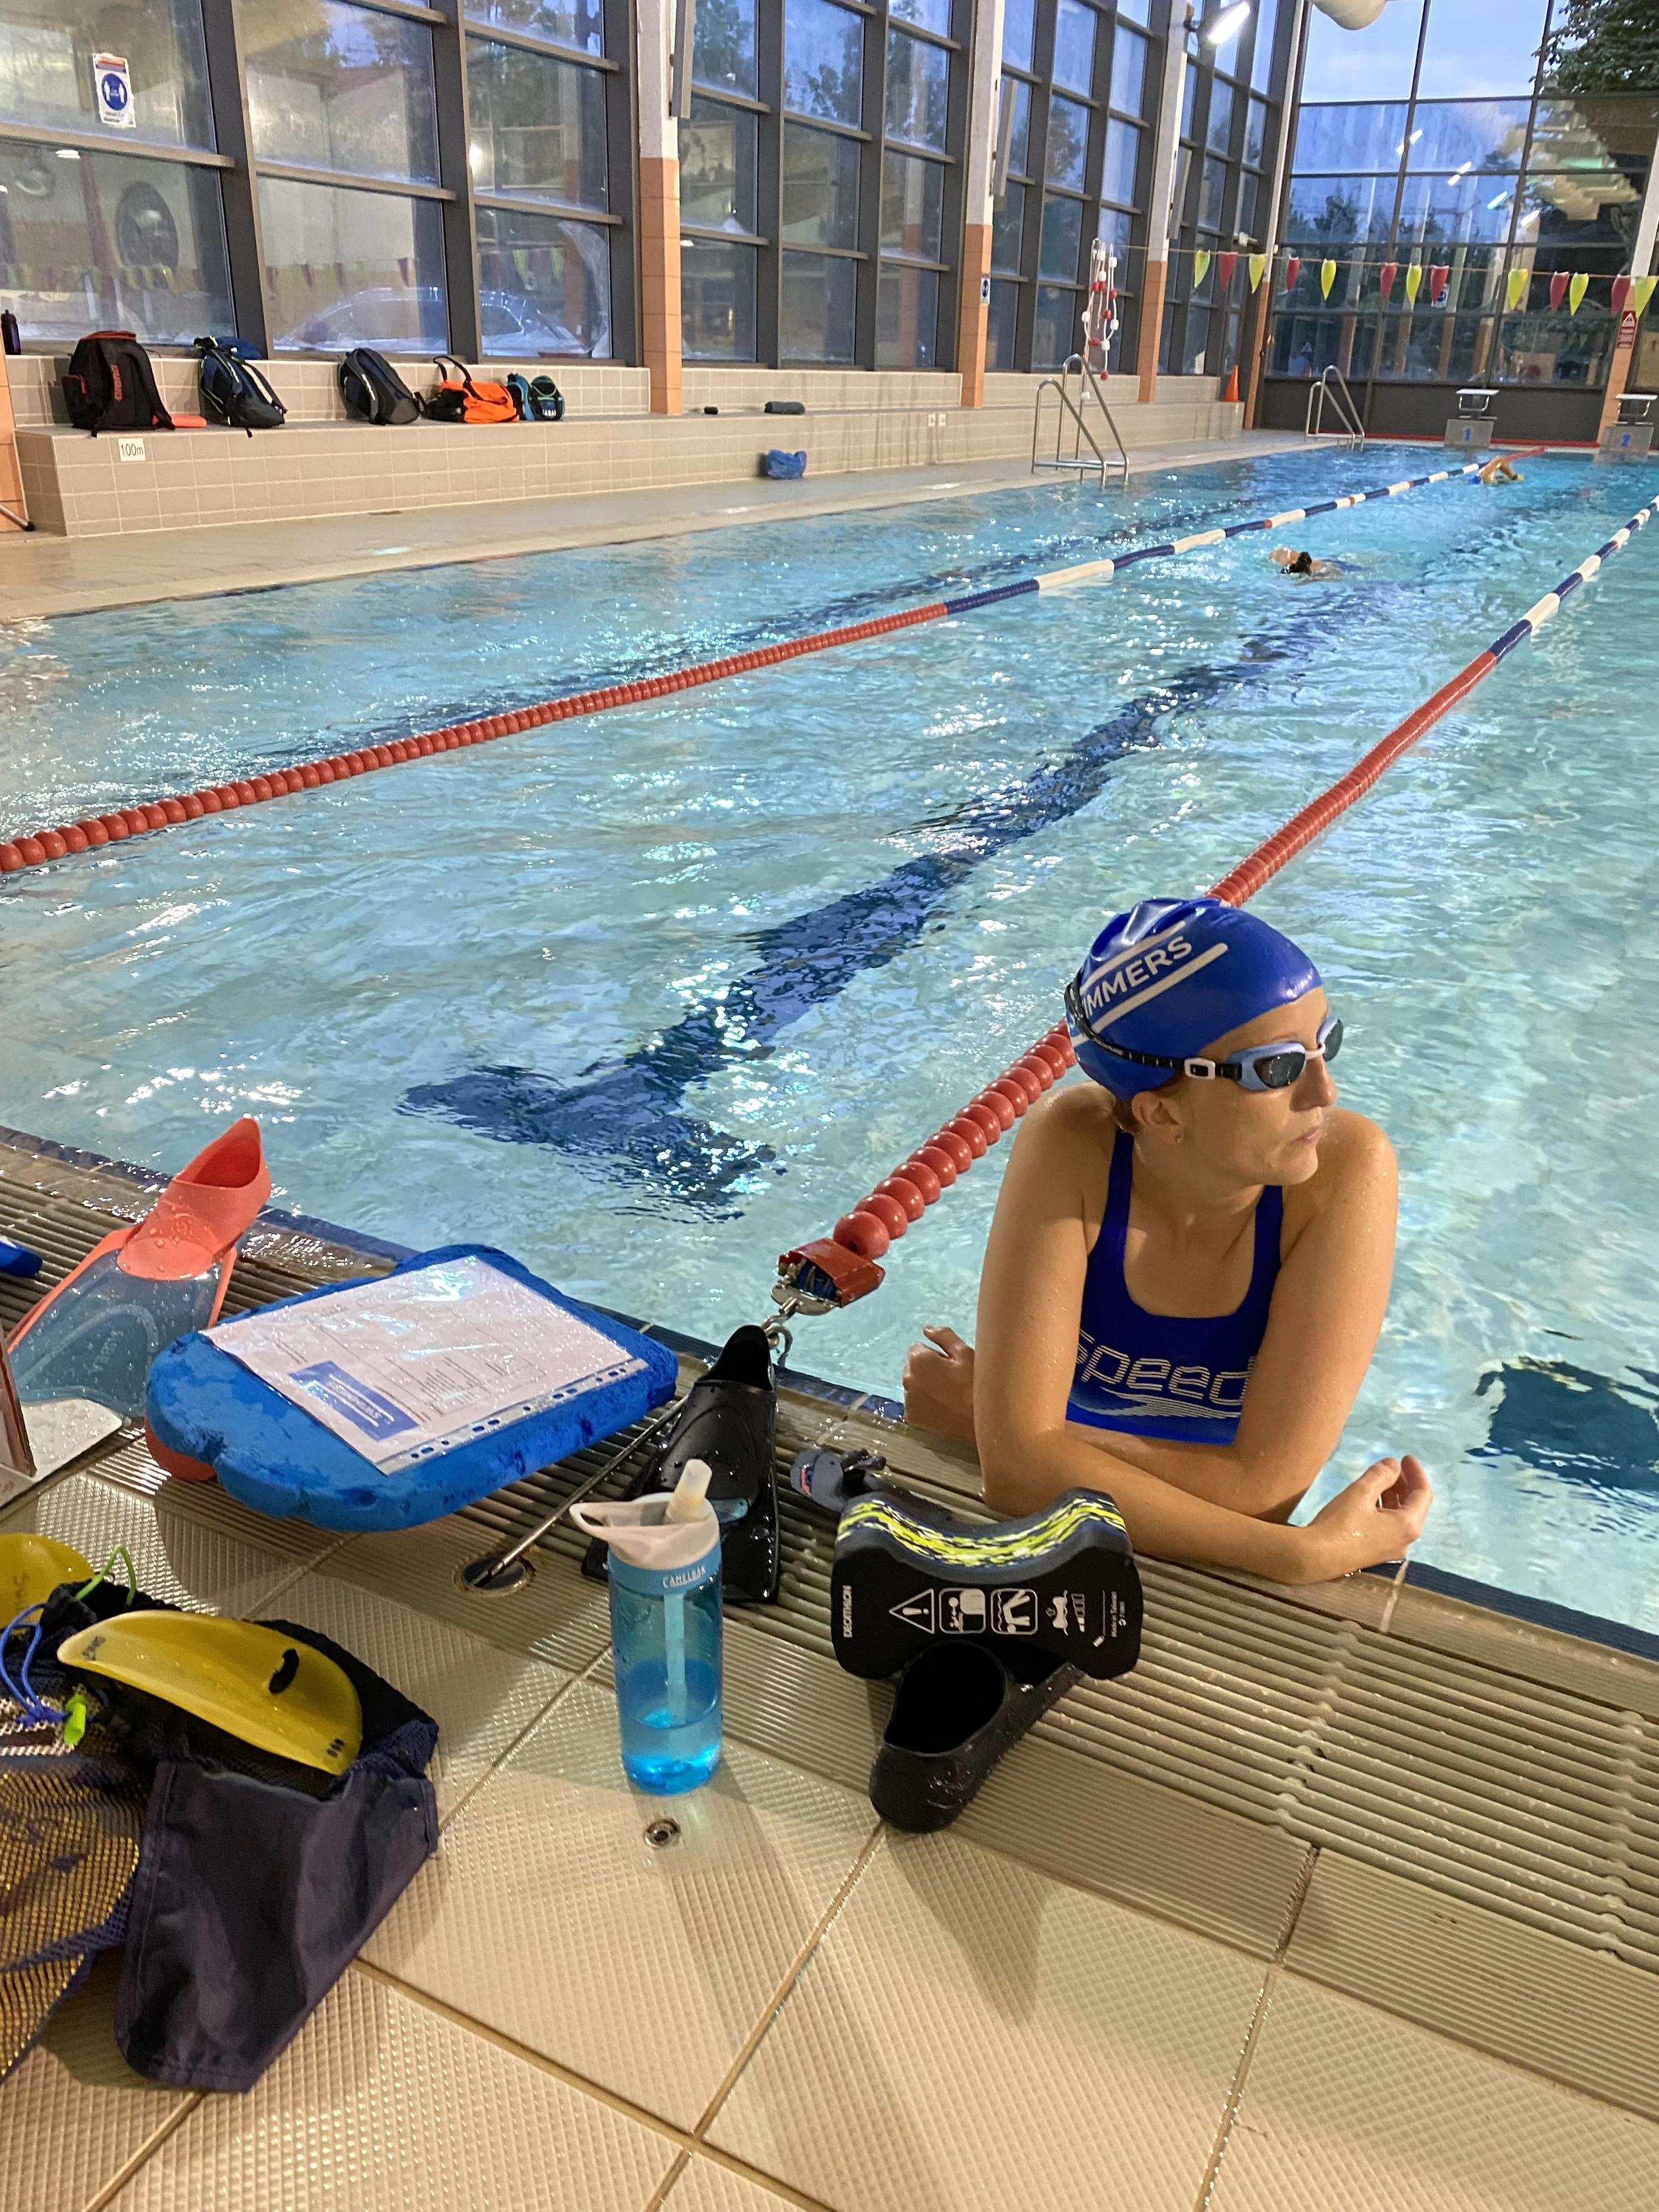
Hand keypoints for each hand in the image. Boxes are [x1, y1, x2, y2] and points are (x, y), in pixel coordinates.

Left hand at [901, 1324, 977, 1445]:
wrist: (982, 1421)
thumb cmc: (976, 1384)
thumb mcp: (965, 1353)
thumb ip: (943, 1336)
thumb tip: (926, 1329)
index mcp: (918, 1360)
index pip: (918, 1348)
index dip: (936, 1355)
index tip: (951, 1365)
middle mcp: (907, 1379)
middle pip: (913, 1367)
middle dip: (927, 1370)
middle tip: (951, 1380)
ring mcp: (908, 1401)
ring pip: (914, 1386)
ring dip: (925, 1386)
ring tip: (948, 1395)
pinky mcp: (912, 1418)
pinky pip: (915, 1404)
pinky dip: (924, 1404)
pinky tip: (942, 1408)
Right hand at [1297, 1455, 1431, 1581]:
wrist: (1316, 1557)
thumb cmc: (1340, 1523)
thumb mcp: (1361, 1492)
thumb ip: (1381, 1475)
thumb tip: (1393, 1464)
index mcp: (1407, 1525)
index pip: (1423, 1494)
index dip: (1416, 1472)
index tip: (1405, 1457)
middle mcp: (1405, 1540)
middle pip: (1414, 1507)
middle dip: (1405, 1483)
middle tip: (1392, 1466)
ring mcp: (1391, 1549)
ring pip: (1400, 1516)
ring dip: (1394, 1495)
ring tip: (1380, 1478)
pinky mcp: (1377, 1553)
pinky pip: (1389, 1526)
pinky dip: (1385, 1508)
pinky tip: (1371, 1498)